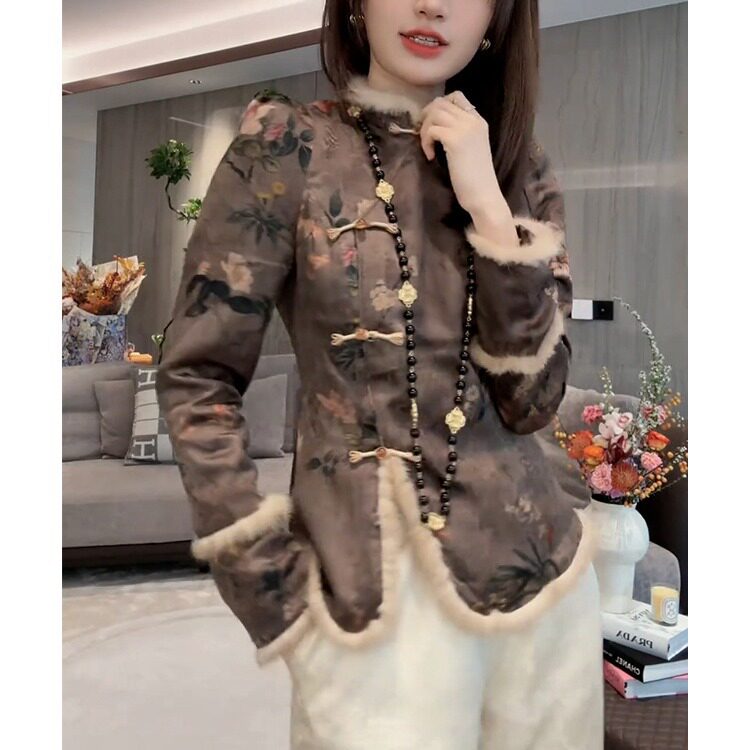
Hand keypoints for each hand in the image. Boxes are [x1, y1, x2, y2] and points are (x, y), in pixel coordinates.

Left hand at [419, 91, 509, 220]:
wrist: (483, 195)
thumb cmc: (475, 178)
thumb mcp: (470, 148)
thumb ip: (459, 132)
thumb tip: (436, 124)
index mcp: (478, 120)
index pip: (456, 96)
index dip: (438, 106)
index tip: (432, 124)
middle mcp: (473, 120)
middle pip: (441, 103)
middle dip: (427, 117)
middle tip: (425, 137)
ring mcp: (465, 129)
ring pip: (434, 113)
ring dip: (425, 130)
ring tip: (429, 149)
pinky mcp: (455, 140)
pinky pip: (431, 130)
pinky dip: (426, 142)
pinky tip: (431, 157)